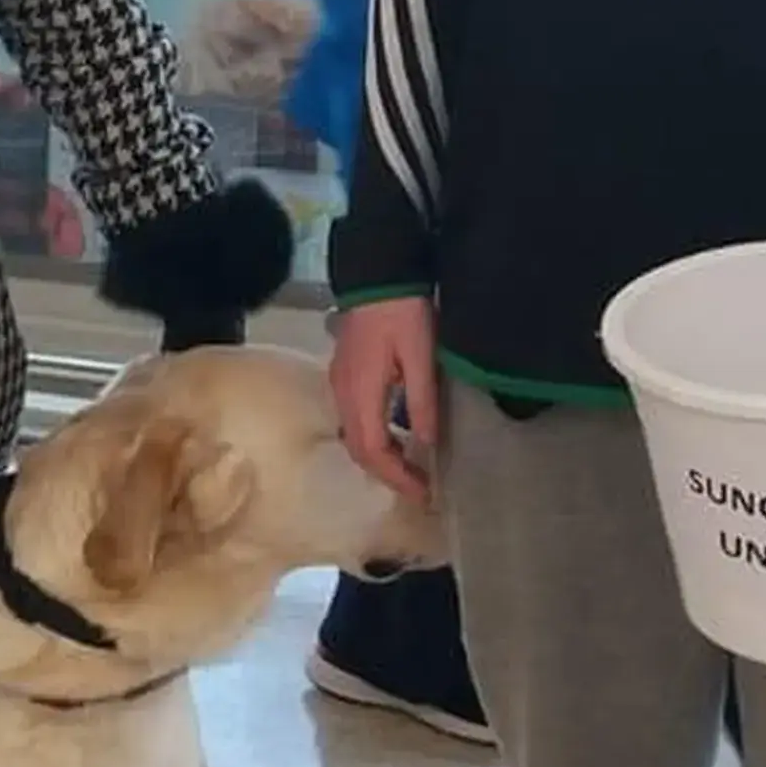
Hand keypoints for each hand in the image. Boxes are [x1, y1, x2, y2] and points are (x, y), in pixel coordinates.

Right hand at [329, 295, 439, 503]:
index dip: (397, 477)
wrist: (377, 272)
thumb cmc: (403, 312)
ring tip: (411, 468)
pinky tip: (395, 437)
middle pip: (358, 449)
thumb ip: (422, 401)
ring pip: (353, 436)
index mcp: (362, 391)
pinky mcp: (343, 374)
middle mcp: (343, 392)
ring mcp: (339, 383)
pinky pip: (353, 419)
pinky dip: (373, 439)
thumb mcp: (421, 356)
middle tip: (420, 488)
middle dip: (387, 475)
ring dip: (379, 459)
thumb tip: (426, 445)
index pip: (373, 450)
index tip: (425, 494)